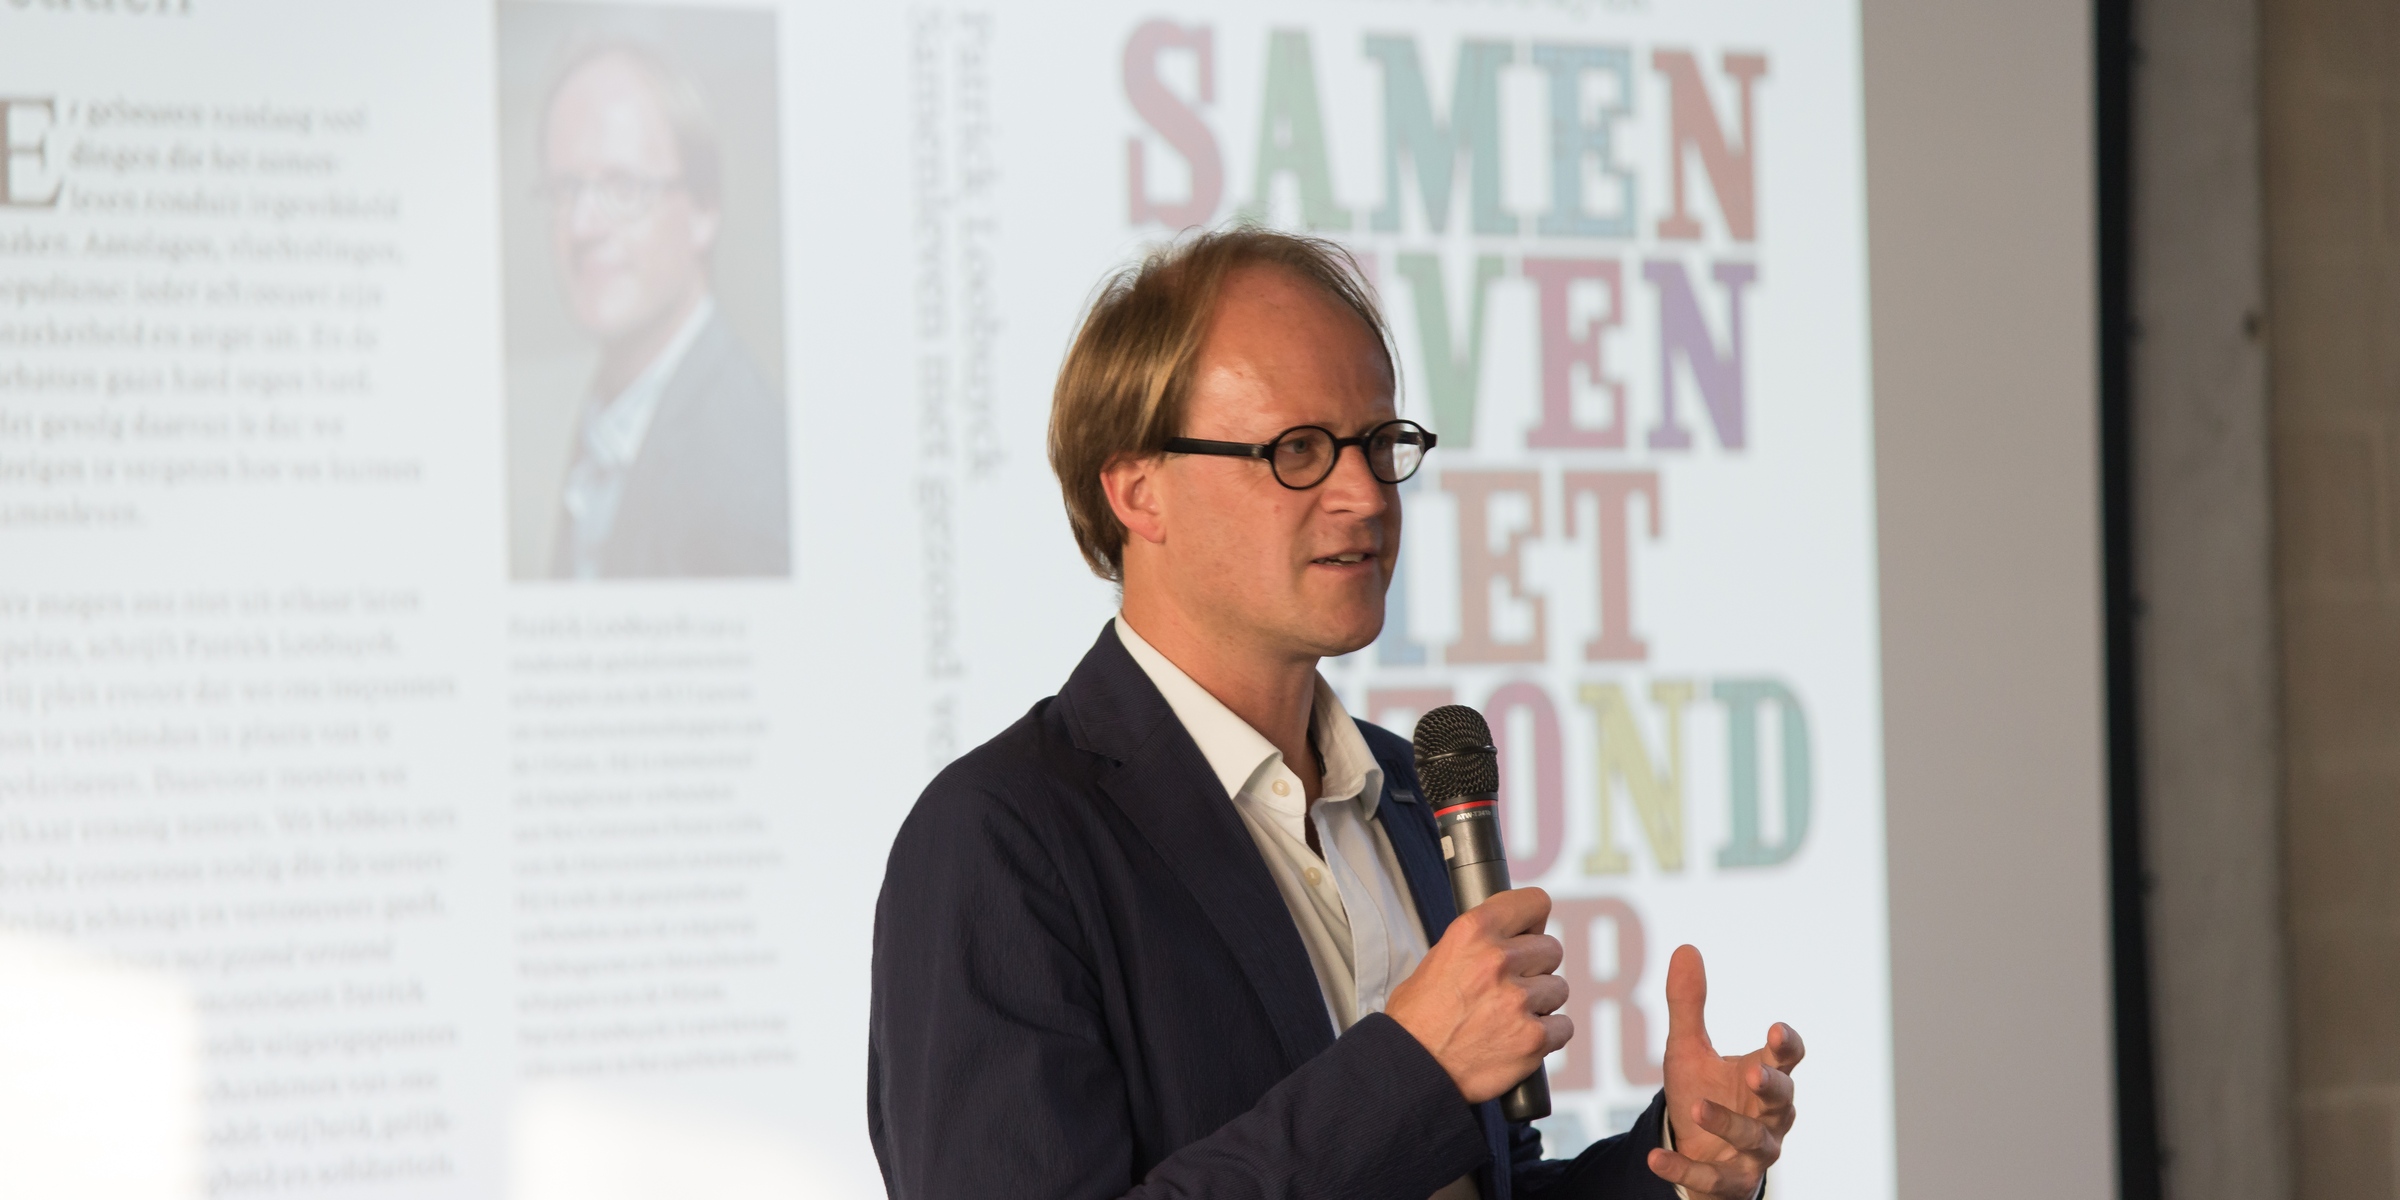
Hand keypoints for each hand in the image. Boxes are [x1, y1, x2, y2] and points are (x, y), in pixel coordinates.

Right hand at [1386, 887, 1570, 1103]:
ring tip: (1509, 1017)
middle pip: (1552, 949)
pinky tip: (1519, 1038)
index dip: (1533, 920)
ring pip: (1558, 989)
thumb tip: (1516, 934)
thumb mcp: (1439, 958)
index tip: (1529, 933)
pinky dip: (1547, 1035)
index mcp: (1473, 931)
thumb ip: (1480, 943)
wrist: (1413, 1067)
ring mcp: (1518, 1000)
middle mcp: (1498, 960)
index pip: (1534, 902)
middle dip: (1536, 967)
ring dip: (1541, 1003)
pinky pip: (1563, 1027)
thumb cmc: (1419, 1017)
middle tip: (1512, 986)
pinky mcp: (1532, 1037)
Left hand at [1649, 945, 1802, 1198]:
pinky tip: (1655, 1159)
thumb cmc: (1703, 1092)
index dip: (1786, 1046)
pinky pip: (1710, 1178)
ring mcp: (1752, 1151)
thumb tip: (1685, 948)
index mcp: (1763, 1075)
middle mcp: (1768, 1114)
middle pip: (1782, 1100)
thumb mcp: (1689, 1048)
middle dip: (1770, 1086)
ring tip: (1694, 1108)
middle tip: (1752, 1072)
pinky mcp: (1728, 1182)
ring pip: (1753, 1138)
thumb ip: (1689, 1004)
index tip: (1776, 1029)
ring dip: (1727, 1123)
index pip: (1787, 1058)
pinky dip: (1683, 1168)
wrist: (1696, 1149)